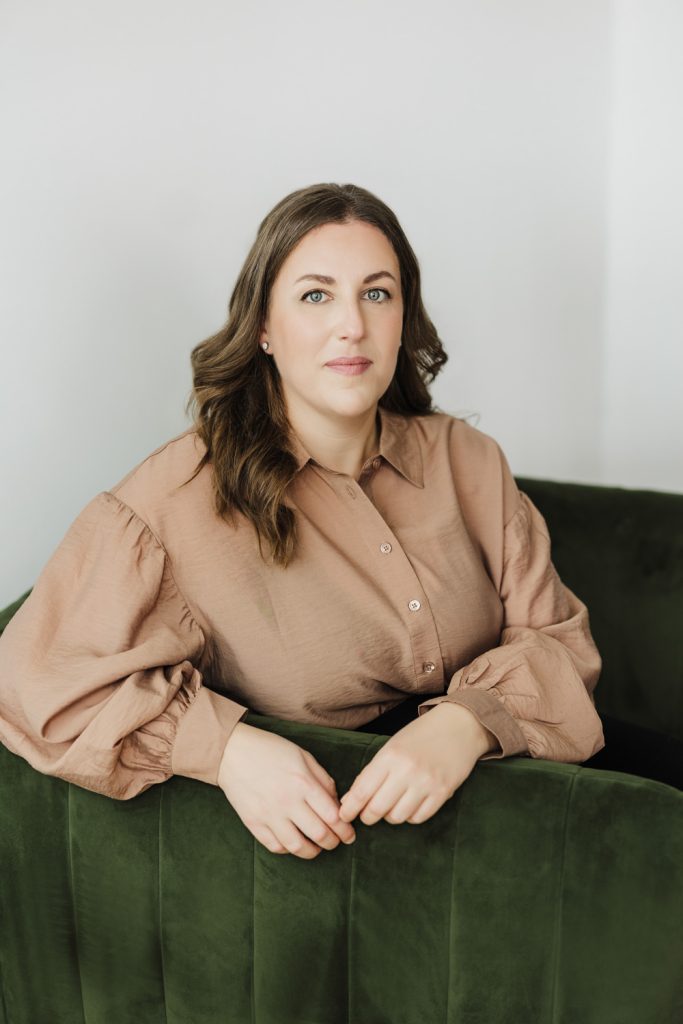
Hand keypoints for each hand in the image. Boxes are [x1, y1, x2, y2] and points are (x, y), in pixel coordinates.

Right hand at [217, 722, 355, 858]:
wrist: (232, 752)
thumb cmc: (270, 750)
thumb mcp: (302, 756)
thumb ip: (322, 779)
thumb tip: (336, 803)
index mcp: (303, 783)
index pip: (332, 816)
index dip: (345, 830)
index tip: (350, 835)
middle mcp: (287, 802)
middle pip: (319, 834)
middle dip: (334, 842)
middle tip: (337, 842)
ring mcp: (269, 815)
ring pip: (297, 847)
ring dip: (313, 852)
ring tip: (318, 848)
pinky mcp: (253, 823)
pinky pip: (275, 846)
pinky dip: (289, 850)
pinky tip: (295, 843)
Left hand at [338, 702, 495, 826]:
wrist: (459, 726)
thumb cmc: (421, 735)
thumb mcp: (392, 746)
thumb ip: (372, 772)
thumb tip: (350, 800)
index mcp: (390, 755)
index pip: (362, 790)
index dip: (350, 808)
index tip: (344, 815)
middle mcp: (407, 770)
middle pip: (377, 809)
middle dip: (368, 816)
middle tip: (367, 815)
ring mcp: (426, 783)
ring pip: (397, 817)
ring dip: (390, 816)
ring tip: (392, 806)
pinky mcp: (442, 793)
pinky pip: (418, 818)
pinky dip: (410, 816)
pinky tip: (410, 805)